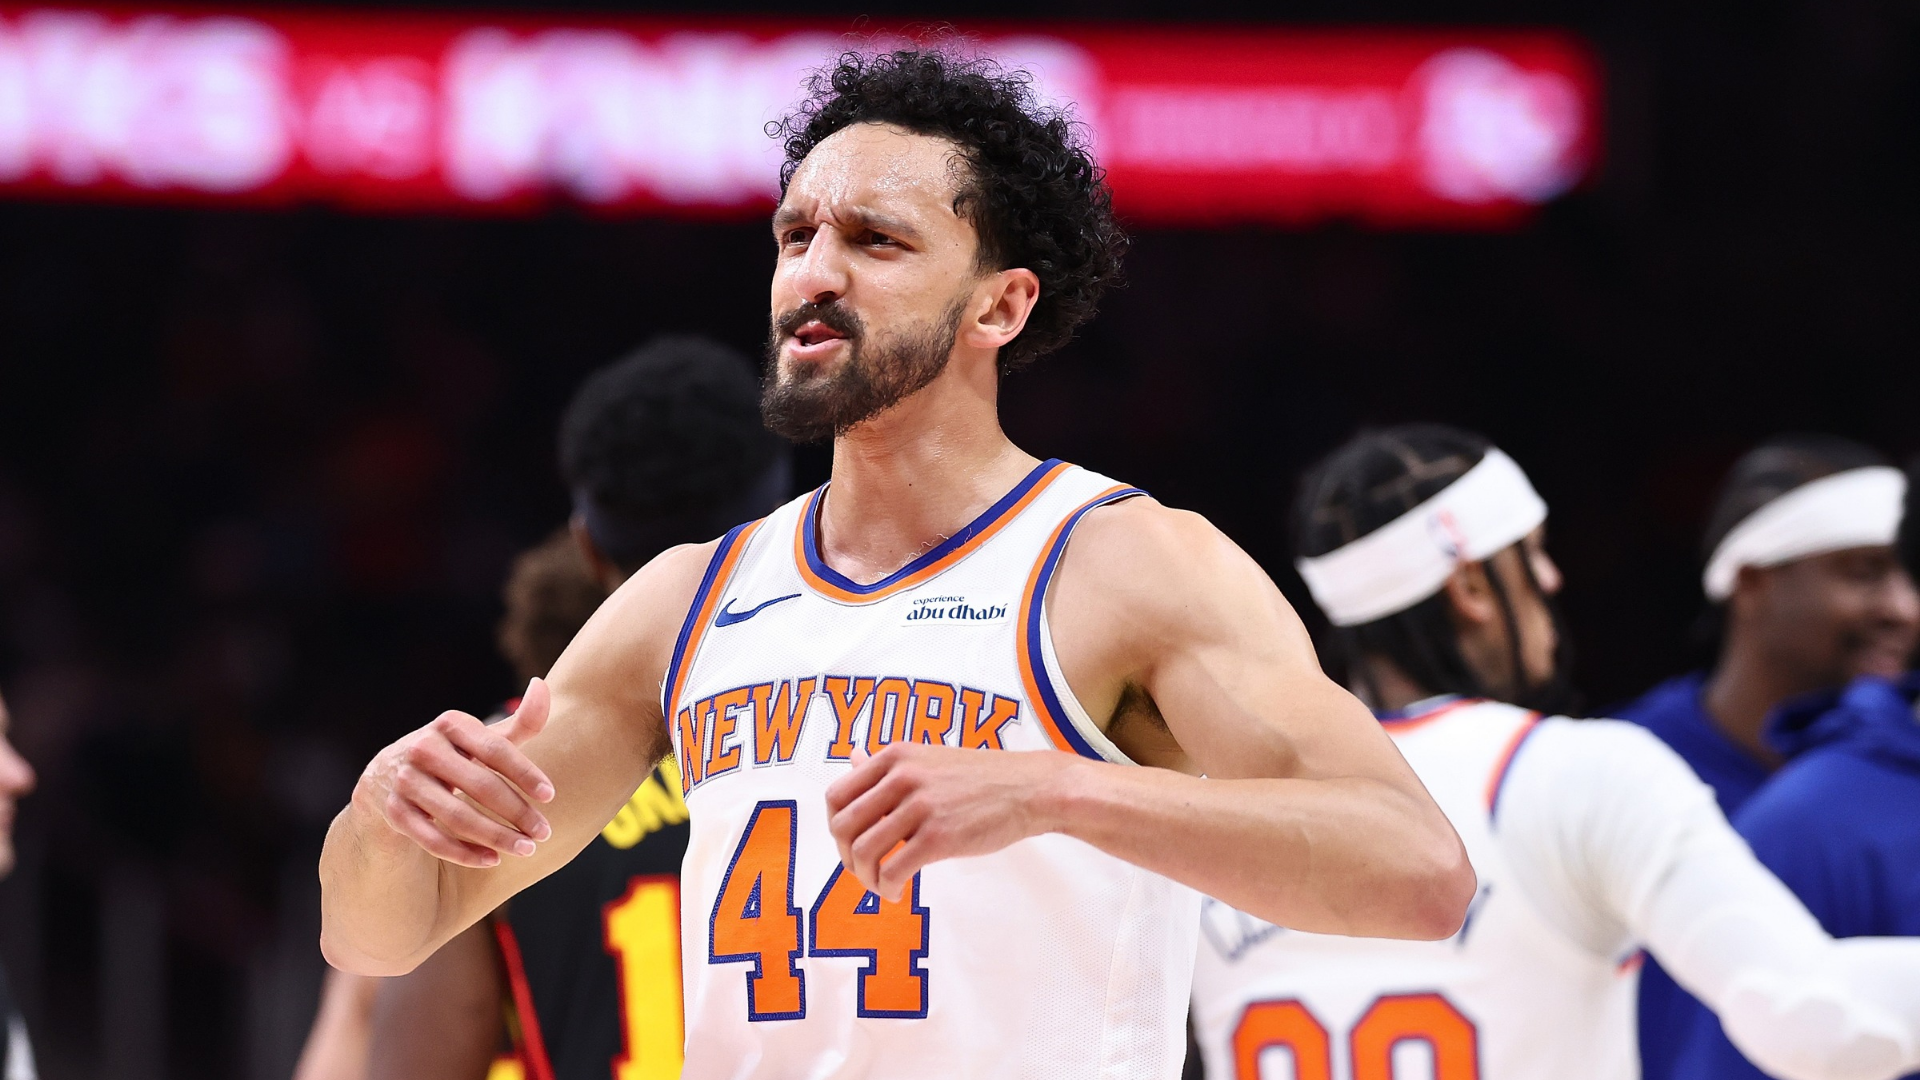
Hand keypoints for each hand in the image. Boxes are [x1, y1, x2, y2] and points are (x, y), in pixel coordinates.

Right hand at [357, 678, 556, 867]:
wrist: (386, 779)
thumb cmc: (451, 758)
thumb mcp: (480, 739)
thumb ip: (517, 723)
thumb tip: (541, 685)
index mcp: (450, 724)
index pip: (495, 749)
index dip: (524, 773)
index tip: (550, 795)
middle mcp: (422, 748)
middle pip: (479, 784)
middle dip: (517, 812)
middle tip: (544, 832)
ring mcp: (404, 781)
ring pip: (456, 816)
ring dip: (495, 836)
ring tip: (526, 849)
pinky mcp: (393, 812)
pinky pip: (432, 838)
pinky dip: (463, 853)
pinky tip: (491, 860)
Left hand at [823, 743, 1077, 900]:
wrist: (1029, 789)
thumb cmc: (979, 777)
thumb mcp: (928, 758)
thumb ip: (887, 764)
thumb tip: (853, 755)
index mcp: (895, 757)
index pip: (837, 796)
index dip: (836, 828)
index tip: (851, 845)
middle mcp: (902, 777)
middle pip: (843, 827)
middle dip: (847, 858)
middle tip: (865, 871)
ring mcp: (920, 806)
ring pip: (864, 852)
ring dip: (866, 879)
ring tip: (882, 886)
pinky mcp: (938, 837)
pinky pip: (892, 871)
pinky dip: (886, 889)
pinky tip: (898, 893)